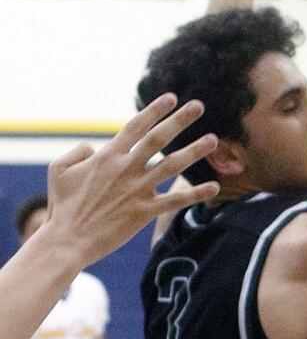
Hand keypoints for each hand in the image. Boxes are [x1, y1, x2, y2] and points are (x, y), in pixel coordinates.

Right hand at [41, 95, 219, 267]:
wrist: (67, 240)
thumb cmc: (63, 206)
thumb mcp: (59, 171)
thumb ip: (76, 152)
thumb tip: (92, 146)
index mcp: (107, 156)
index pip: (135, 127)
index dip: (154, 111)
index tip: (172, 98)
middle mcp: (126, 169)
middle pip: (158, 139)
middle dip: (179, 120)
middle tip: (199, 105)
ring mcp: (137, 190)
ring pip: (172, 166)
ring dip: (194, 151)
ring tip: (213, 140)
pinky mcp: (144, 211)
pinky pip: (175, 201)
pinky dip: (196, 193)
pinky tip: (215, 187)